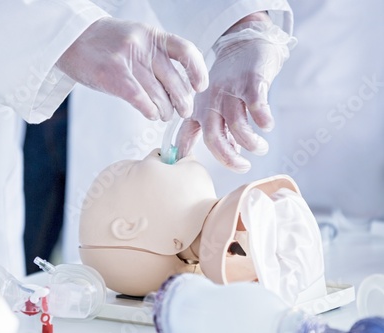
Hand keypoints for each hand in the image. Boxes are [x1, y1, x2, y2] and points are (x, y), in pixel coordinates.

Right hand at [56, 17, 208, 120]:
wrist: (71, 38)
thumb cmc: (106, 45)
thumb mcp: (137, 41)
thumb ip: (156, 58)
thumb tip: (179, 88)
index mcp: (153, 36)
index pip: (186, 51)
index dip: (197, 71)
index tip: (199, 87)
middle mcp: (143, 46)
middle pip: (174, 80)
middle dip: (182, 102)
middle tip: (182, 111)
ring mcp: (127, 59)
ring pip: (158, 95)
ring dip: (164, 111)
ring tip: (162, 114)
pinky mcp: (111, 74)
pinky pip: (140, 99)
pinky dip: (149, 111)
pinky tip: (150, 114)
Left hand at [176, 13, 295, 172]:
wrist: (244, 45)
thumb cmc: (228, 82)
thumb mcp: (212, 105)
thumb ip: (215, 129)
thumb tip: (229, 156)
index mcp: (199, 110)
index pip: (187, 135)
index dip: (185, 152)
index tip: (190, 172)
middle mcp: (211, 102)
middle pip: (212, 136)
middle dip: (227, 157)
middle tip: (243, 167)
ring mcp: (231, 91)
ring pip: (236, 124)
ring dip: (250, 142)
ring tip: (261, 148)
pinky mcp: (251, 82)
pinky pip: (256, 104)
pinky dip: (263, 119)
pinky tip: (267, 126)